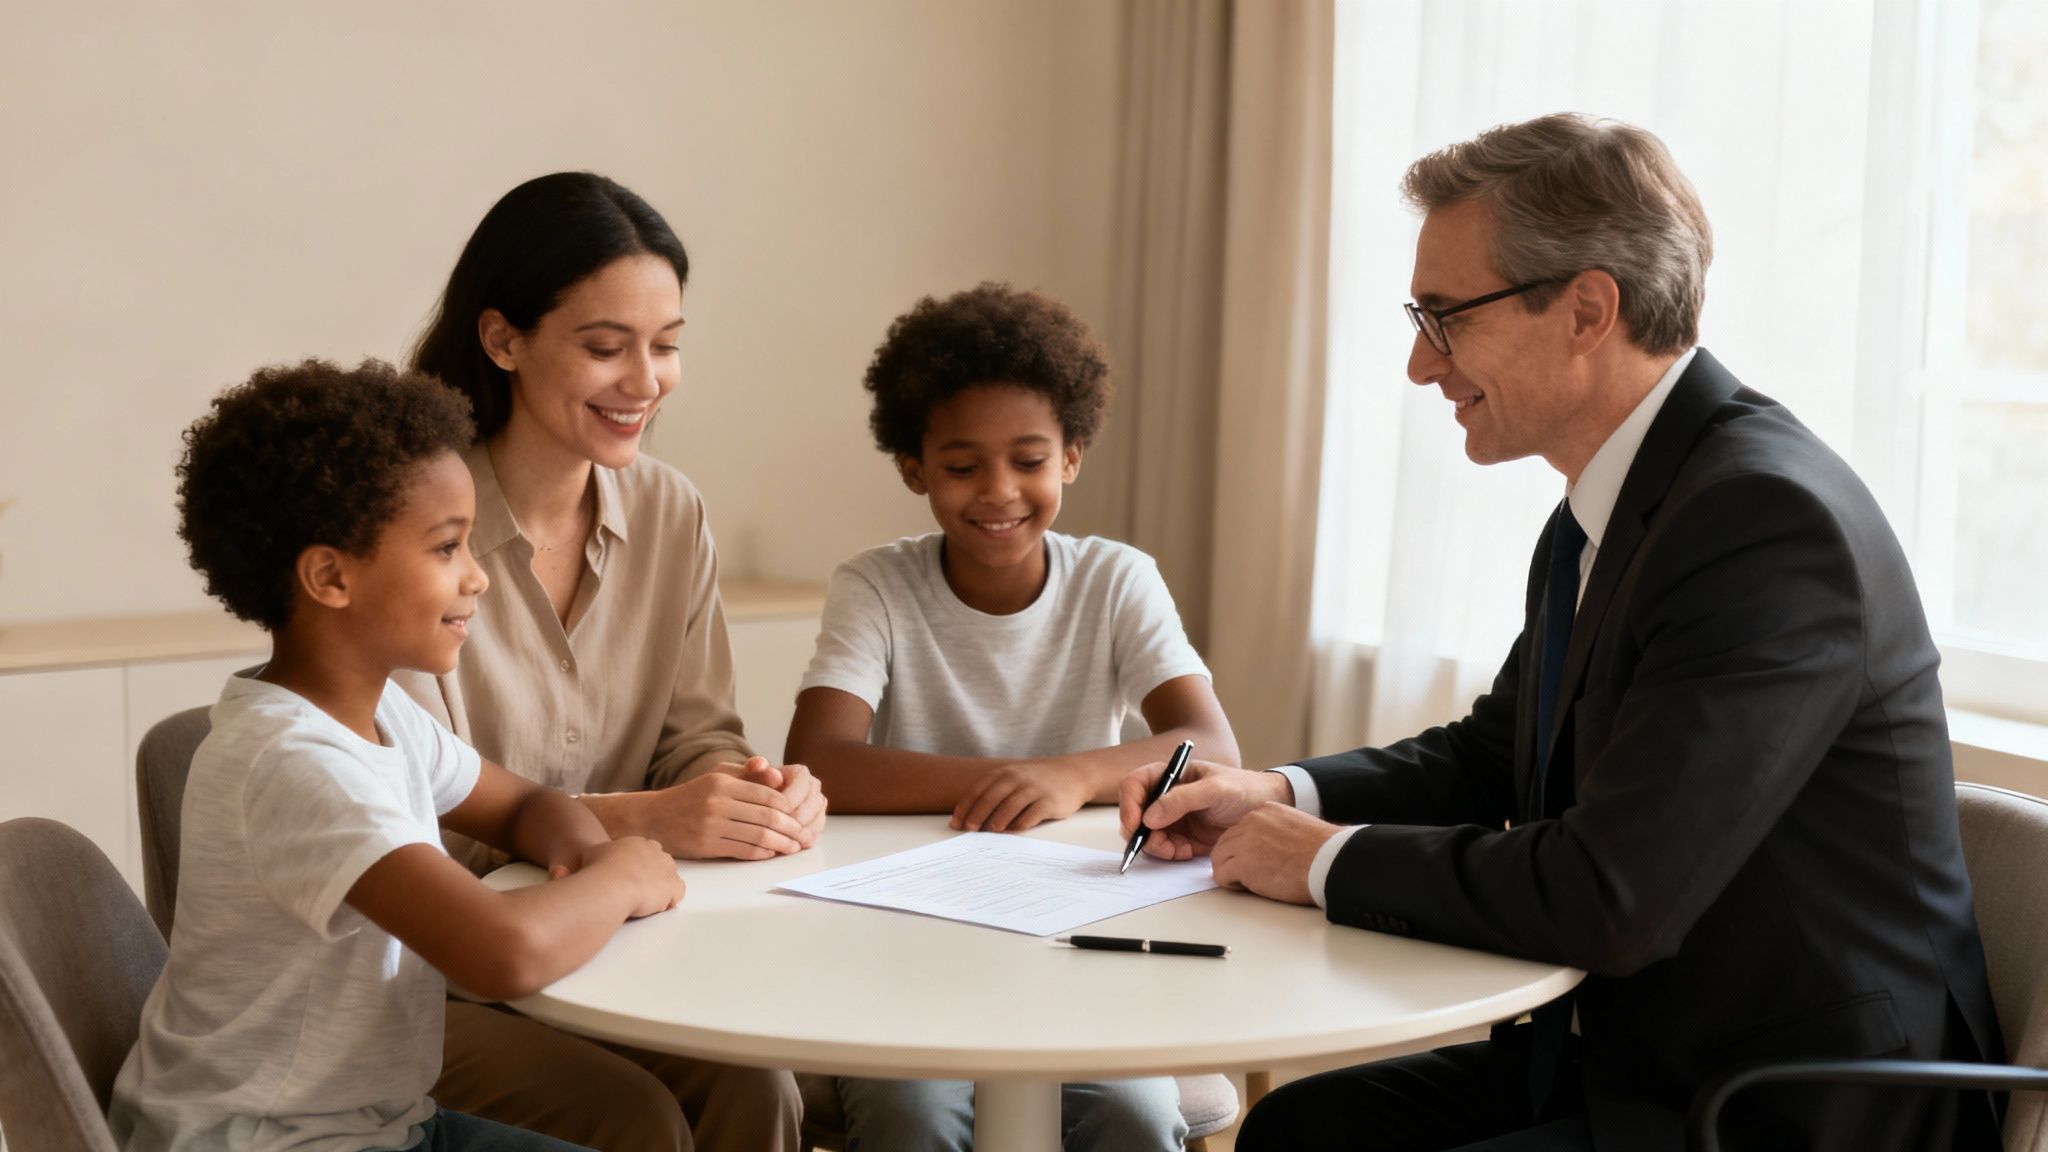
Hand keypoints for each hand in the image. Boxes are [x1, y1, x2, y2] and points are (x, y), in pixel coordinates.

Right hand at [579, 835, 686, 917]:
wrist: (614, 883)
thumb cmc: (599, 870)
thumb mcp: (591, 855)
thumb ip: (596, 855)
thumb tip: (587, 860)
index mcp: (638, 843)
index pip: (644, 851)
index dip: (639, 865)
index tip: (632, 876)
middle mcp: (656, 852)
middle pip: (660, 862)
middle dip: (652, 875)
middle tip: (640, 889)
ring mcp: (667, 868)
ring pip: (670, 877)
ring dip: (661, 888)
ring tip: (648, 901)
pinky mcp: (673, 885)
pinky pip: (677, 892)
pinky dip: (670, 900)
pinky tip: (658, 907)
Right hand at [642, 761, 813, 859]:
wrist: (655, 818)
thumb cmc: (693, 796)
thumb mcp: (717, 776)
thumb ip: (748, 775)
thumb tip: (779, 777)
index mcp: (723, 782)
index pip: (767, 795)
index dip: (788, 808)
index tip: (800, 815)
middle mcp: (717, 802)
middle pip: (767, 816)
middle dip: (790, 828)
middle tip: (802, 835)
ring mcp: (711, 824)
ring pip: (758, 836)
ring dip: (781, 844)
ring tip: (792, 847)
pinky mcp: (706, 845)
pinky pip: (743, 850)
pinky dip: (762, 853)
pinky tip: (772, 853)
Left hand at [752, 757, 827, 847]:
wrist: (764, 793)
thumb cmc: (756, 785)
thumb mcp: (751, 776)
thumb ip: (754, 770)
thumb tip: (760, 764)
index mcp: (801, 773)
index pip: (791, 799)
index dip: (776, 814)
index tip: (761, 825)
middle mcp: (814, 786)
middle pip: (805, 813)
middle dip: (788, 828)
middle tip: (770, 839)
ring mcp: (819, 803)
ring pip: (813, 824)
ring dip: (797, 836)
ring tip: (779, 844)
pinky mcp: (819, 817)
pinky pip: (816, 832)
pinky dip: (803, 841)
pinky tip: (789, 846)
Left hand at [952, 761, 1092, 831]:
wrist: (1072, 775)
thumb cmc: (1035, 782)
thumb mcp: (1014, 780)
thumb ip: (994, 794)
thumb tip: (968, 818)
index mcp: (1005, 773)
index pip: (979, 790)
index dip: (966, 807)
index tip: (956, 823)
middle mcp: (1018, 778)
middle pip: (992, 797)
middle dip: (978, 814)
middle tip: (969, 829)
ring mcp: (1035, 789)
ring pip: (1012, 804)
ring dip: (999, 818)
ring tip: (990, 831)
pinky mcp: (1050, 801)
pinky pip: (1033, 813)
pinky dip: (1022, 823)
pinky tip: (1014, 831)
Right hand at [1117, 759, 1291, 859]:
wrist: (1266, 808)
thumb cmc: (1243, 788)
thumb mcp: (1214, 789)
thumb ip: (1181, 799)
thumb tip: (1149, 817)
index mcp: (1170, 775)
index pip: (1135, 784)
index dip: (1128, 803)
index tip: (1134, 824)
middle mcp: (1166, 796)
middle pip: (1136, 813)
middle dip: (1141, 832)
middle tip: (1157, 845)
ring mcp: (1173, 817)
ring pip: (1148, 835)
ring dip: (1157, 846)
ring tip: (1178, 850)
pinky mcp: (1183, 837)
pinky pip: (1164, 848)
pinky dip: (1170, 854)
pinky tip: (1187, 853)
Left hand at [1210, 802, 1337, 905]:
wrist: (1331, 862)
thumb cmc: (1322, 852)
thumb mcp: (1294, 827)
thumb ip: (1274, 830)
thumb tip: (1263, 848)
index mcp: (1264, 811)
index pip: (1238, 829)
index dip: (1243, 849)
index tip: (1254, 861)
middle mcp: (1251, 821)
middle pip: (1224, 843)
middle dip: (1233, 860)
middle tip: (1248, 875)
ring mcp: (1245, 842)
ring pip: (1218, 859)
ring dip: (1230, 872)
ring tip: (1250, 882)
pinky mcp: (1243, 864)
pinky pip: (1221, 876)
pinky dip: (1231, 884)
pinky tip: (1249, 887)